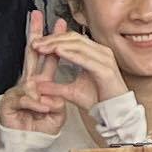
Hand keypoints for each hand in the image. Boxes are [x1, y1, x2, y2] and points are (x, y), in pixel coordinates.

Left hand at [2, 25, 116, 134]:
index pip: (72, 39)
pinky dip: (70, 55)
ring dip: (58, 45)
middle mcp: (101, 52)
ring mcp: (105, 59)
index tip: (37, 43)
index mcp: (95, 53)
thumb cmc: (99, 101)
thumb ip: (56, 87)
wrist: (115, 113)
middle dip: (52, 39)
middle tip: (36, 43)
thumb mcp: (71, 92)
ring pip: (78, 45)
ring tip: (43, 48)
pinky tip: (58, 53)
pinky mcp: (105, 69)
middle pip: (73, 38)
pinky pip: (85, 58)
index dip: (53, 39)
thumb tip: (38, 86)